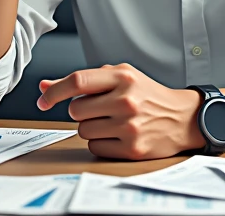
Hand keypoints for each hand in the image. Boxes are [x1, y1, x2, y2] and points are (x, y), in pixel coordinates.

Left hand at [37, 63, 204, 159]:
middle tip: (101, 109)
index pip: (78, 81)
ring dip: (91, 127)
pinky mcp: (132, 148)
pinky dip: (101, 142)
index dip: (54, 91)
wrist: (182, 117)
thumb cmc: (147, 95)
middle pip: (75, 110)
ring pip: (83, 130)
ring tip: (112, 121)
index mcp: (123, 77)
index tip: (43, 100)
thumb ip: (84, 81)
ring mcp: (129, 126)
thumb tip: (45, 86)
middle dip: (81, 111)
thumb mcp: (120, 77)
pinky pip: (95, 147)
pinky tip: (117, 135)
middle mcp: (126, 100)